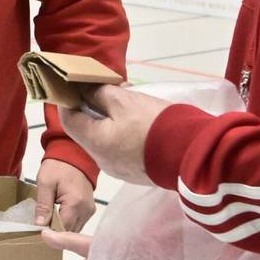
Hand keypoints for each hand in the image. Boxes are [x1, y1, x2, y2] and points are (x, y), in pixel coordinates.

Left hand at [35, 160, 94, 230]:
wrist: (73, 155)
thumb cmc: (58, 166)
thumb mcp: (45, 183)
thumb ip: (43, 205)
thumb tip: (40, 225)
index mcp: (76, 204)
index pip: (62, 230)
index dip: (49, 232)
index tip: (37, 231)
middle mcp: (86, 210)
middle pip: (69, 232)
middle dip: (55, 232)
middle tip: (40, 226)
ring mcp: (89, 210)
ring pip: (74, 230)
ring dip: (61, 228)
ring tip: (48, 221)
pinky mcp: (89, 209)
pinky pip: (78, 223)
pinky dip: (67, 223)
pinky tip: (57, 218)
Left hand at [56, 86, 174, 186]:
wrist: (192, 153)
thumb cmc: (154, 124)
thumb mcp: (124, 101)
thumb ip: (99, 94)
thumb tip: (85, 91)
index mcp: (95, 144)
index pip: (69, 121)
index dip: (68, 101)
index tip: (72, 86)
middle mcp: (103, 161)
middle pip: (87, 132)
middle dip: (92, 109)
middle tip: (105, 90)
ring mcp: (120, 169)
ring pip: (105, 141)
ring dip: (109, 121)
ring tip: (126, 103)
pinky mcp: (136, 172)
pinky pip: (121, 150)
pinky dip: (123, 134)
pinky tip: (139, 122)